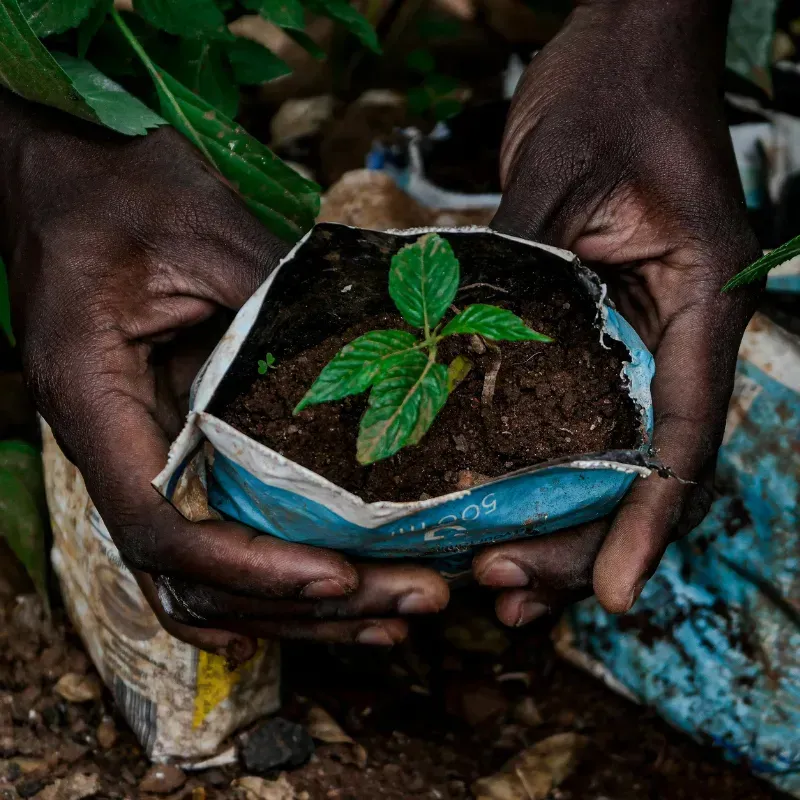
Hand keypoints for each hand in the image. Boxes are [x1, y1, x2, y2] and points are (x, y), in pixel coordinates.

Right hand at [1, 93, 448, 654]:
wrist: (69, 171)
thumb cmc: (119, 188)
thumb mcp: (202, 228)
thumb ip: (281, 295)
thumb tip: (385, 347)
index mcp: (94, 397)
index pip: (156, 525)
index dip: (248, 567)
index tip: (335, 575)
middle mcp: (112, 442)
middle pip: (196, 570)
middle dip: (303, 602)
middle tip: (410, 600)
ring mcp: (141, 447)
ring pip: (206, 570)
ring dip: (296, 606)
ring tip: (392, 612)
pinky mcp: (173, 438)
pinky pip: (205, 532)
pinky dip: (259, 579)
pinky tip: (316, 601)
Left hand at [475, 0, 760, 622]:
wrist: (624, 44)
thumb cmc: (612, 89)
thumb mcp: (556, 178)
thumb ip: (517, 275)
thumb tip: (454, 363)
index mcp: (699, 301)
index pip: (682, 434)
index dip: (649, 522)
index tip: (615, 594)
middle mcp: (674, 331)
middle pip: (636, 463)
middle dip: (578, 538)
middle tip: (507, 590)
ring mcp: (635, 331)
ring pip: (602, 450)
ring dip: (554, 519)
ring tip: (494, 577)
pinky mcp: (593, 322)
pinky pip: (569, 407)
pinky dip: (534, 461)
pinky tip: (489, 499)